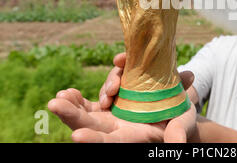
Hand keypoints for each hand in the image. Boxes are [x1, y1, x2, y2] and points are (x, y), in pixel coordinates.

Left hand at [48, 53, 196, 142]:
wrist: (175, 110)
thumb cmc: (181, 120)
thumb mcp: (182, 123)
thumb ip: (178, 132)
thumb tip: (177, 144)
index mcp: (133, 138)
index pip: (110, 143)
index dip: (94, 140)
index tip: (77, 136)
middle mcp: (117, 130)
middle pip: (89, 126)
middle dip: (71, 116)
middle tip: (54, 106)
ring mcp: (110, 117)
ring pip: (85, 114)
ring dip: (70, 105)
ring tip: (59, 97)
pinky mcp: (109, 105)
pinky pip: (90, 103)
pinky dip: (78, 98)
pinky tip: (68, 93)